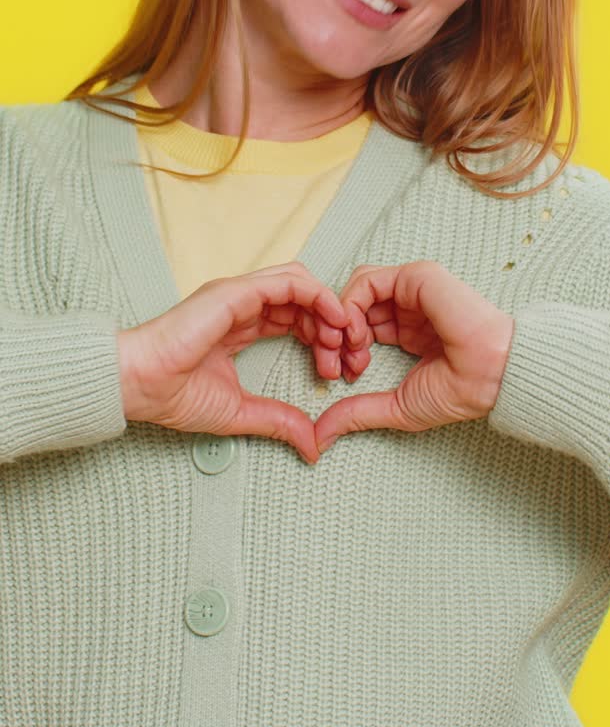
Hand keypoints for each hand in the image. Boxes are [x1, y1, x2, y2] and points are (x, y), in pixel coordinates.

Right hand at [117, 263, 348, 463]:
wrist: (139, 385)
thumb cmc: (173, 395)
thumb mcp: (240, 413)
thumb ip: (278, 421)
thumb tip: (313, 444)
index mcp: (243, 325)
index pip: (296, 319)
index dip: (324, 338)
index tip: (340, 370)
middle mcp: (243, 305)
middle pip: (305, 300)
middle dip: (334, 324)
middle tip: (352, 355)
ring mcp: (240, 294)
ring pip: (301, 283)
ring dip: (330, 307)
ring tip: (344, 339)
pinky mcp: (236, 291)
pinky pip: (288, 281)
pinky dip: (317, 295)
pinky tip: (333, 319)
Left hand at [314, 261, 514, 453]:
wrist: (491, 375)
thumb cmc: (458, 392)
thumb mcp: (396, 407)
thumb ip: (357, 413)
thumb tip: (320, 434)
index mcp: (407, 331)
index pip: (359, 327)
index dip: (341, 350)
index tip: (340, 377)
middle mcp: (408, 308)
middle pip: (353, 307)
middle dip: (336, 337)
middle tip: (337, 366)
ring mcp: (411, 290)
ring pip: (355, 291)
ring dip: (341, 320)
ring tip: (348, 349)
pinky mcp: (416, 277)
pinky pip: (367, 280)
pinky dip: (350, 303)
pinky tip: (354, 332)